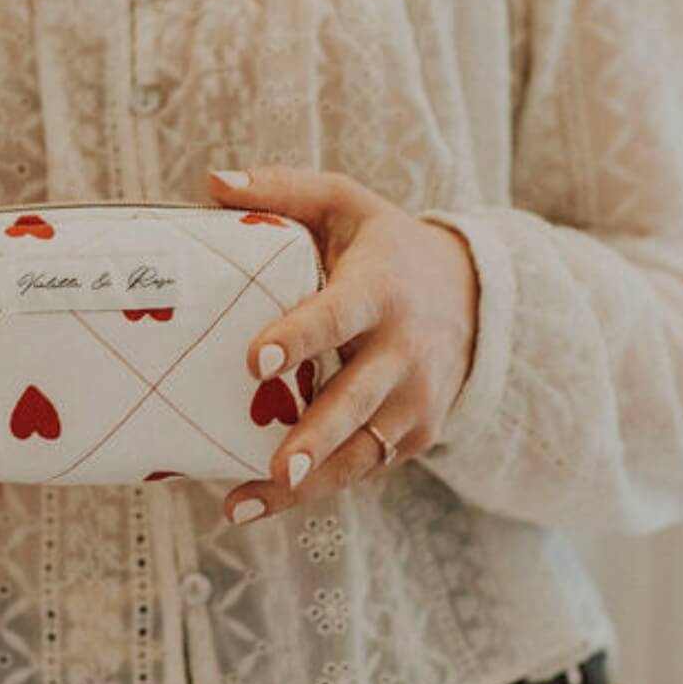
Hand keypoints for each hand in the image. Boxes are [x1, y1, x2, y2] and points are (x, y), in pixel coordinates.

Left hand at [205, 165, 478, 524]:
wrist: (471, 294)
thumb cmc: (383, 247)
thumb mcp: (343, 203)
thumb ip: (280, 190)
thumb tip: (211, 181)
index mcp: (379, 290)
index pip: (337, 315)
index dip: (300, 336)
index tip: (257, 358)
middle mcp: (404, 351)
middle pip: (357, 399)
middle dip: (318, 435)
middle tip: (280, 466)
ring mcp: (414, 400)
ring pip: (362, 450)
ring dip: (311, 482)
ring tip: (250, 501)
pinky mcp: (414, 436)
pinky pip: (365, 468)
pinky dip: (321, 487)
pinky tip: (263, 501)